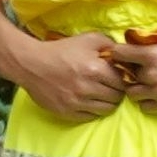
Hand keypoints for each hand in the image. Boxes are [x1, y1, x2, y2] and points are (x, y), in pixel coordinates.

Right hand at [1, 30, 131, 124]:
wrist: (31, 64)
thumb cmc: (61, 50)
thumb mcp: (87, 39)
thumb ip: (110, 44)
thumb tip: (124, 55)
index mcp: (95, 69)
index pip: (122, 83)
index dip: (122, 80)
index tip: (117, 78)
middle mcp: (87, 88)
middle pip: (116, 98)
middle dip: (116, 92)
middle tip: (109, 87)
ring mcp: (76, 103)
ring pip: (106, 110)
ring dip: (107, 103)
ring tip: (100, 95)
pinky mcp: (67, 112)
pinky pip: (90, 117)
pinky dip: (93, 110)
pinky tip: (88, 101)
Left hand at [111, 28, 156, 114]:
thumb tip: (148, 34)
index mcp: (152, 54)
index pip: (119, 53)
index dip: (120, 52)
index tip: (124, 52)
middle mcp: (151, 75)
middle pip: (124, 76)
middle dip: (129, 71)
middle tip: (138, 68)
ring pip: (132, 94)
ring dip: (136, 87)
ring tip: (147, 82)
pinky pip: (145, 107)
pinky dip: (147, 101)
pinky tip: (156, 93)